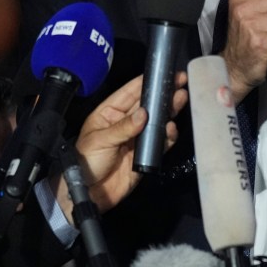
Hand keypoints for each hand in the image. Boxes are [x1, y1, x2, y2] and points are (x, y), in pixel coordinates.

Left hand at [66, 73, 187, 214]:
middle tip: (180, 83)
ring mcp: (137, 138)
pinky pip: (160, 142)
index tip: (162, 72)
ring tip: (180, 100)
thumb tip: (144, 113)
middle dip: (163, 94)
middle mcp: (126, 122)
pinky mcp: (146, 154)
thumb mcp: (100, 141)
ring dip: (169, 111)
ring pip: (157, 121)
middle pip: (147, 104)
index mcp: (109, 113)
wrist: (88, 194)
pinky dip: (168, 135)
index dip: (145, 81)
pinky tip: (171, 129)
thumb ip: (123, 127)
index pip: (129, 92)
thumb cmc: (86, 162)